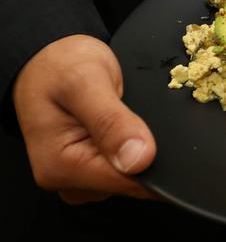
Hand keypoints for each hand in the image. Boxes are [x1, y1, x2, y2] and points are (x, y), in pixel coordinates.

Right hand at [13, 34, 156, 203]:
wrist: (45, 58)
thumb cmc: (60, 65)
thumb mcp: (86, 81)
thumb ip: (112, 121)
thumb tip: (140, 159)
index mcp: (61, 166)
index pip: (127, 183)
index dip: (154, 162)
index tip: (162, 136)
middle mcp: (68, 181)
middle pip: (131, 181)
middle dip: (147, 152)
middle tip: (138, 114)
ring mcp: (80, 177)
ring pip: (132, 175)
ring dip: (140, 146)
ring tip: (128, 115)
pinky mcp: (92, 168)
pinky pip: (126, 166)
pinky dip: (134, 146)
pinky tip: (126, 125)